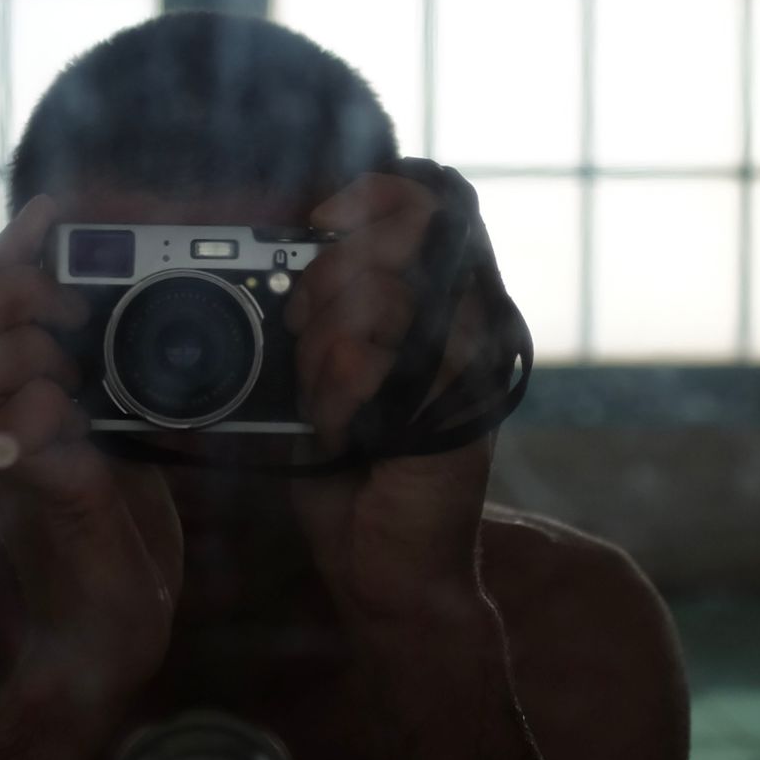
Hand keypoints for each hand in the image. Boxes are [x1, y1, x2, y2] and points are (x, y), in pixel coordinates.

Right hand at [0, 196, 182, 696]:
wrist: (110, 617)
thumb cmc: (111, 519)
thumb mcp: (106, 417)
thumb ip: (97, 361)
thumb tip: (122, 296)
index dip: (1, 246)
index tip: (51, 213)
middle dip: (14, 286)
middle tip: (73, 304)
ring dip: (28, 348)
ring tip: (75, 369)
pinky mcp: (32, 499)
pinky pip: (11, 435)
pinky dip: (44, 411)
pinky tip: (76, 420)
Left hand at [281, 174, 496, 628]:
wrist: (386, 569)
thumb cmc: (353, 469)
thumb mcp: (327, 369)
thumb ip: (325, 306)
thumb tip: (285, 250)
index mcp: (448, 300)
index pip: (434, 199)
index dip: (377, 190)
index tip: (320, 217)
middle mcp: (474, 321)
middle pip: (413, 230)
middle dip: (331, 269)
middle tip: (300, 323)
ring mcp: (473, 365)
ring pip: (382, 295)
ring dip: (323, 344)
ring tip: (319, 394)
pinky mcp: (458, 413)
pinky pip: (374, 361)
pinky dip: (335, 391)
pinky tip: (336, 428)